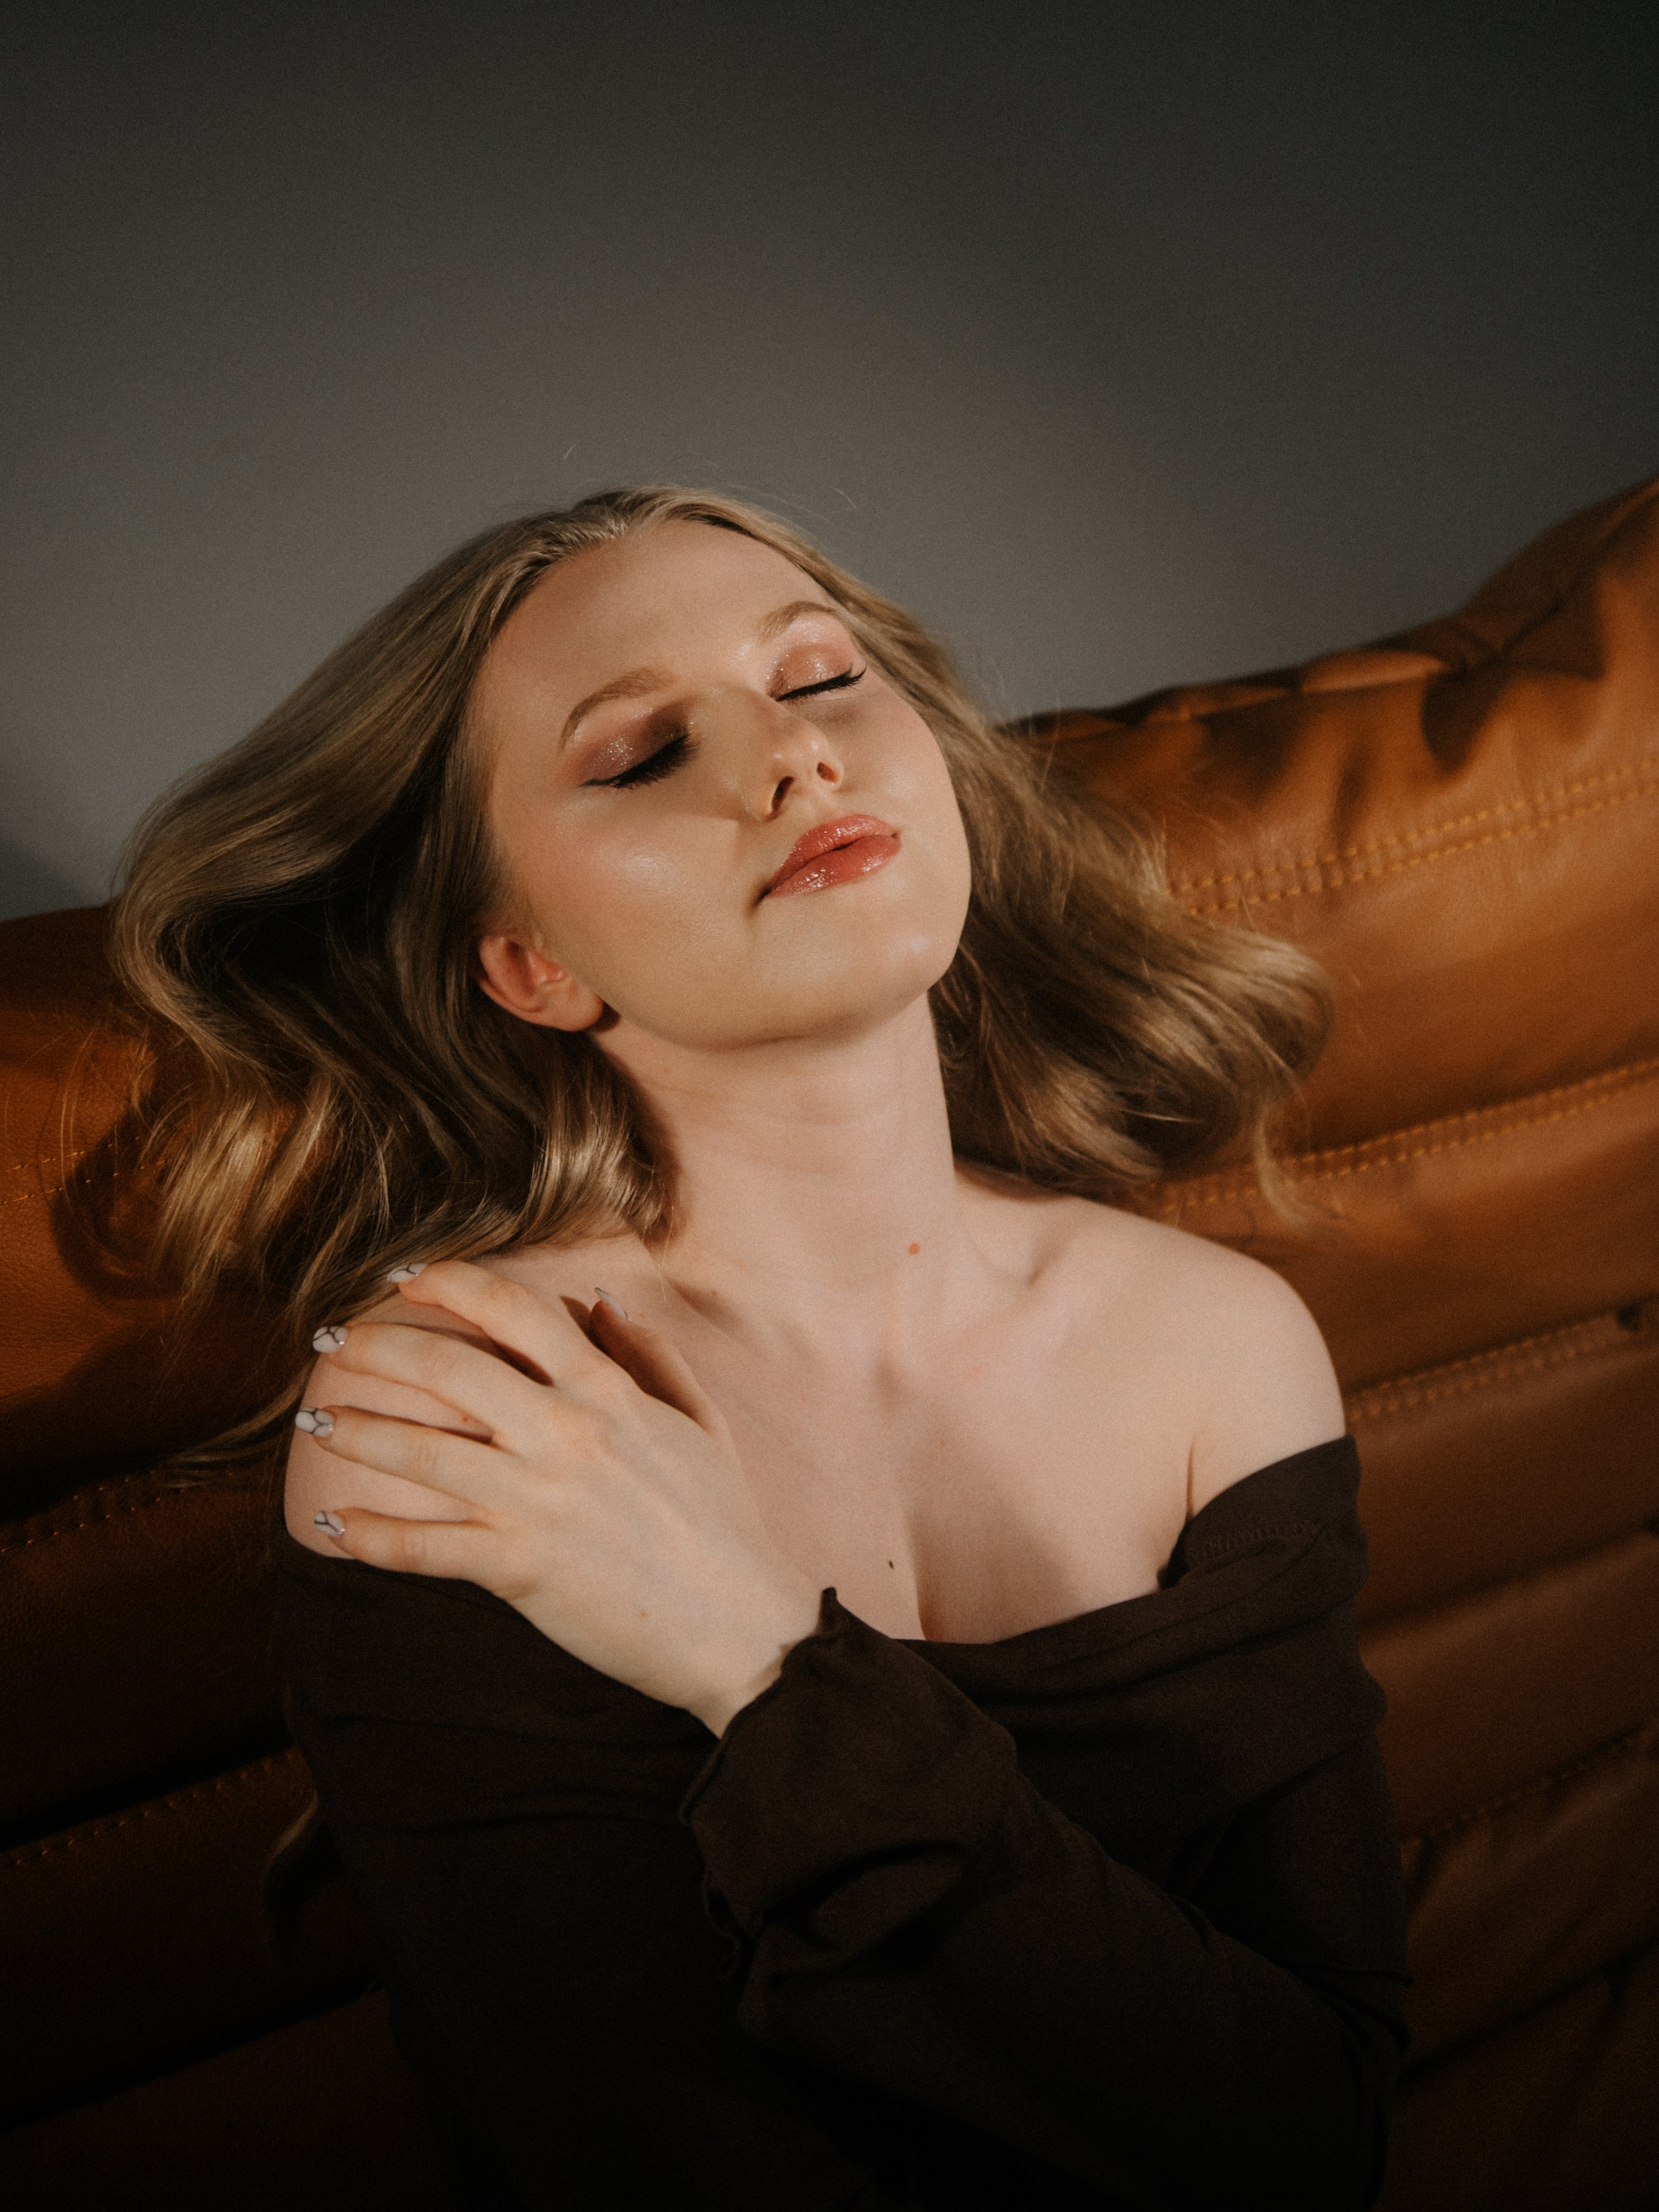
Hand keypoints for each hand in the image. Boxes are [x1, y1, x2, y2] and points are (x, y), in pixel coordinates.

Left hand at [302, 1261, 822, 1733]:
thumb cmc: (724, 1523)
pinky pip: (423, 1548)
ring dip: (353, 1431)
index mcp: (607, 1392)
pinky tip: (333, 1524)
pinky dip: (369, 1536)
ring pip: (418, 1452)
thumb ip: (649, 1356)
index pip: (514, 1310)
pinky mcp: (518, 1568)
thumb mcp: (700, 1422)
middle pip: (445, 1366)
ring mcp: (536, 1501)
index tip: (406, 1279)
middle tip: (332, 1343)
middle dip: (374, 1345)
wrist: (741, 1626)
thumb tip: (596, 1303)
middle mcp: (564, 1434)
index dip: (450, 1282)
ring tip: (315, 1423)